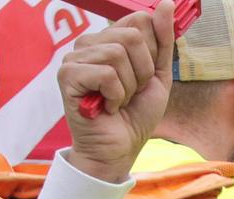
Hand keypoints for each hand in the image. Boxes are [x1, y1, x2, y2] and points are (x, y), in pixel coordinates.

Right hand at [58, 1, 175, 182]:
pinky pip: (106, 73)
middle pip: (132, 35)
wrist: (120, 149)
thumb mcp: (157, 74)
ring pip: (118, 54)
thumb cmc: (135, 114)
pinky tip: (107, 107)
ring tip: (118, 101)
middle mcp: (89, 43)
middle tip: (130, 93)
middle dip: (142, 71)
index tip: (144, 76)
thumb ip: (162, 40)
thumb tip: (166, 3)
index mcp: (109, 38)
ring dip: (128, 87)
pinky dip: (115, 96)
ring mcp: (75, 57)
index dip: (151, 53)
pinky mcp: (68, 75)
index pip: (141, 20)